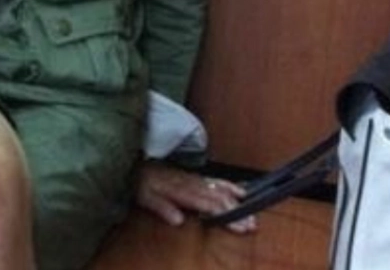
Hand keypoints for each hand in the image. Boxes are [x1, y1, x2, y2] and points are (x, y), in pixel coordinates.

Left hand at [135, 162, 256, 232]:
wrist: (137, 163)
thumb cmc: (141, 183)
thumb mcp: (146, 197)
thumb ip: (163, 208)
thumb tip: (179, 221)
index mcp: (182, 191)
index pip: (209, 204)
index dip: (226, 215)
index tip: (240, 225)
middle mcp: (192, 183)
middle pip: (218, 198)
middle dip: (236, 211)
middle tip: (252, 223)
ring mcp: (194, 179)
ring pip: (219, 188)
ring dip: (236, 199)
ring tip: (251, 209)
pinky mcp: (194, 177)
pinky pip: (215, 180)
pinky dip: (228, 185)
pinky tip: (239, 190)